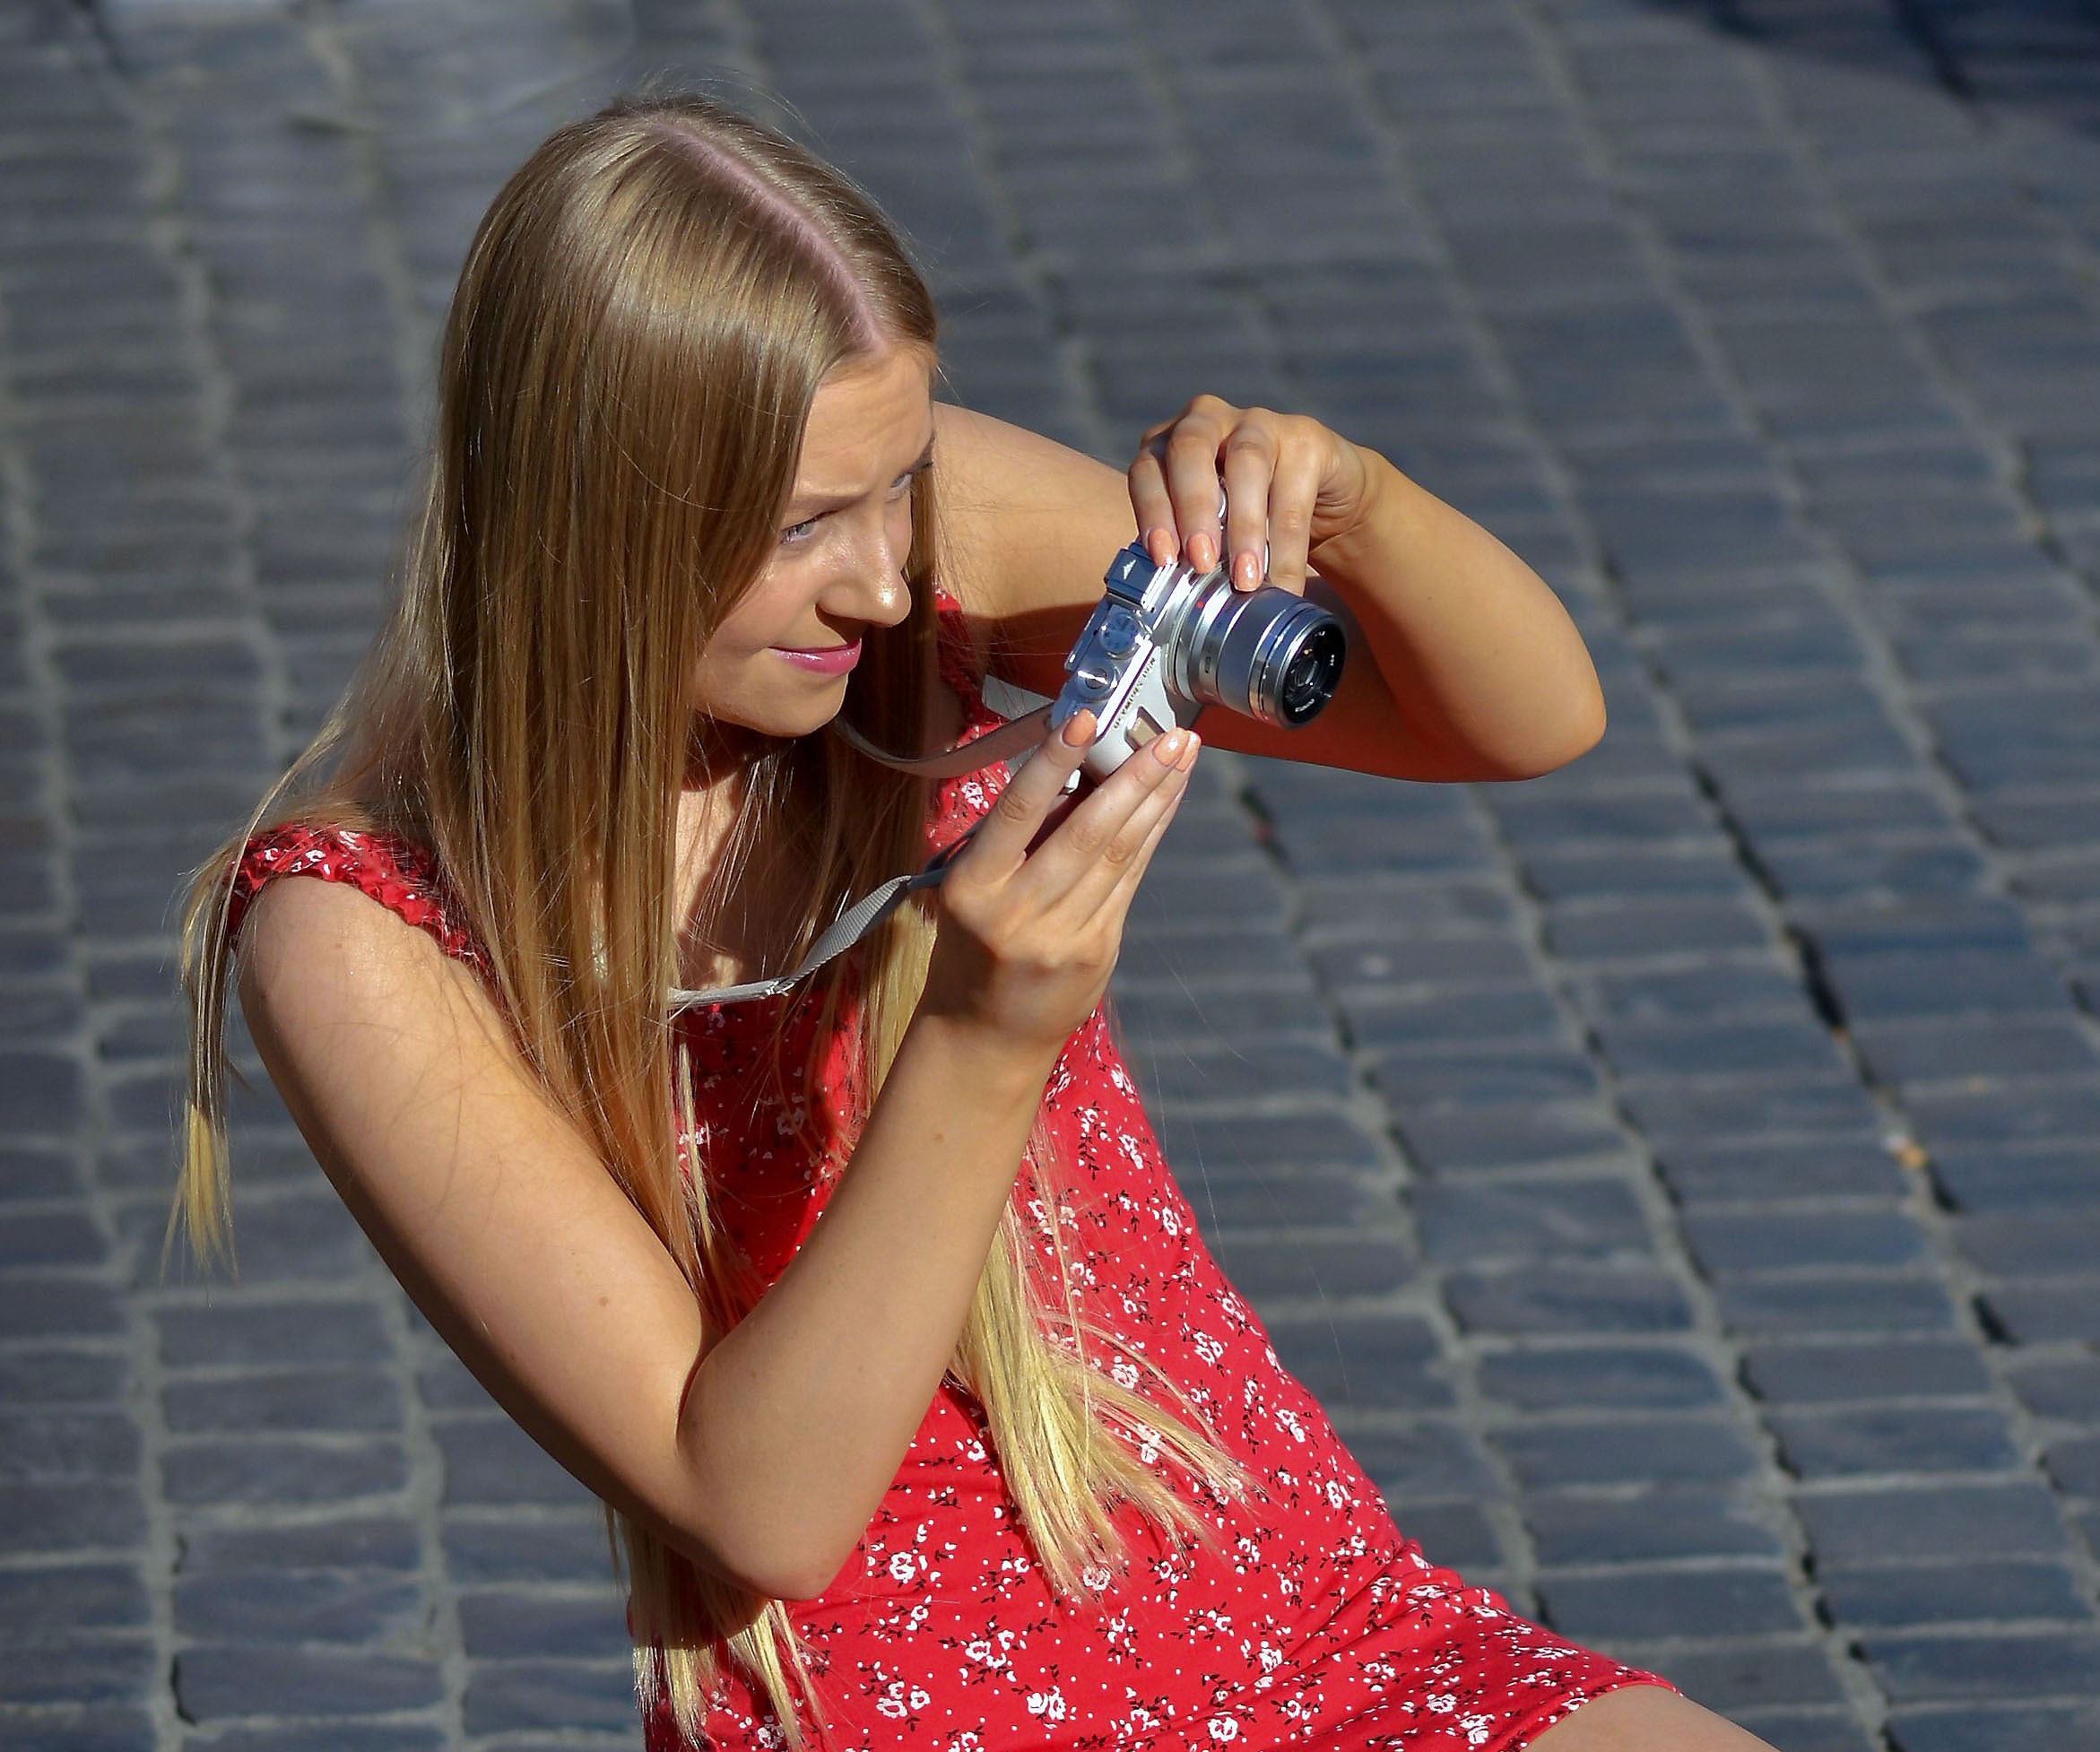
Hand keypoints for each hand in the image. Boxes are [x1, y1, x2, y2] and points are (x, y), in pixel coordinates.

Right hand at [919, 709, 1199, 1063]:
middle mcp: (1019, 913)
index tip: (1086, 719)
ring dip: (1156, 799)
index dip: (1052, 763)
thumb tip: (1081, 770)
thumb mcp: (972, 888)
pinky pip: (1130, 881)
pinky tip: (1167, 802)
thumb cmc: (973, 943)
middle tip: (1172, 734)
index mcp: (974, 887)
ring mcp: (1064, 936)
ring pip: (1119, 855)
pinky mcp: (1099, 952)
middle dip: (1135, 778)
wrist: (985, 1034)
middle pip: (1087, 834)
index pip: (1017, 812)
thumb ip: (1019, 840)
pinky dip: (1151, 835)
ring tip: (1182, 755)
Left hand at [1129, 395, 1375, 594]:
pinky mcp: (1306, 437)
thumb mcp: (1211, 526)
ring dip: (1243, 526)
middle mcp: (1207, 420)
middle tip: (1201, 562)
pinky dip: (1287, 546)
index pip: (1147, 468)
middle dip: (1193, 507)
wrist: (1321, 496)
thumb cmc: (1247, 516)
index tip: (1164, 559)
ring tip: (1245, 579)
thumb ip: (1189, 548)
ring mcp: (1257, 423)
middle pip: (1190, 449)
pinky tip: (1285, 583)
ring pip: (1246, 462)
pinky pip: (1294, 492)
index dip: (1151, 510)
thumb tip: (1172, 610)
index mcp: (1169, 445)